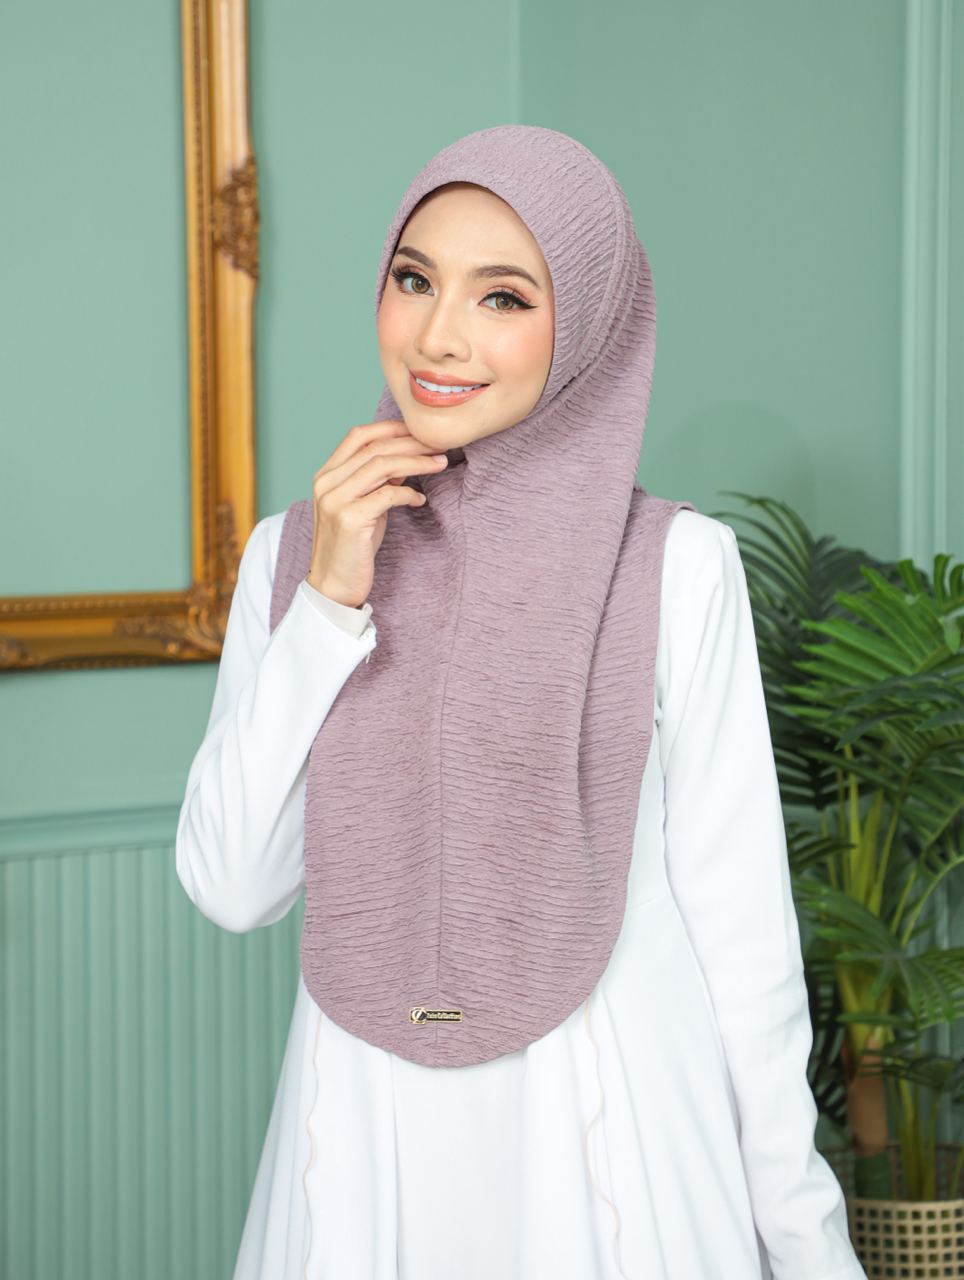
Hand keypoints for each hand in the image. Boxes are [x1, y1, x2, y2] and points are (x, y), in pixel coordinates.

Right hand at [307, 420, 447, 607]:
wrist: (334, 587)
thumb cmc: (352, 547)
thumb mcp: (363, 506)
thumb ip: (377, 481)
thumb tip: (406, 456)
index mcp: (326, 475)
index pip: (358, 435)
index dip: (392, 428)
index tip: (420, 430)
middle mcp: (326, 483)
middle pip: (375, 448)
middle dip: (412, 442)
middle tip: (439, 443)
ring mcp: (335, 500)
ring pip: (382, 465)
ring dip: (416, 461)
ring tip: (440, 463)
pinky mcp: (349, 520)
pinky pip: (388, 495)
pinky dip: (409, 494)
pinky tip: (420, 500)